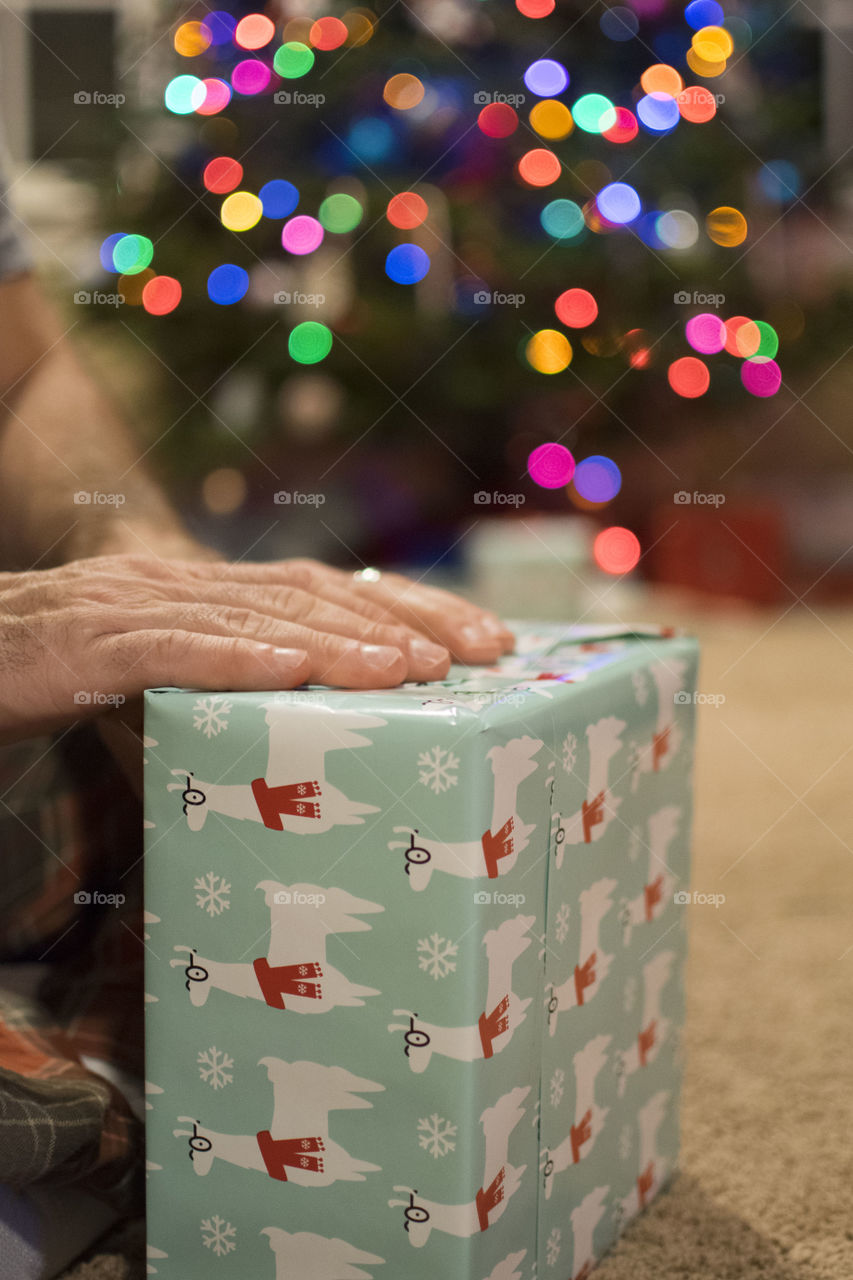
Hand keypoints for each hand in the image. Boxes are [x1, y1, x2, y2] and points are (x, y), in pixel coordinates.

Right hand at [0, 554, 513, 740]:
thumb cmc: (58, 672)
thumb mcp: (159, 689)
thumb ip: (221, 711)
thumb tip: (296, 769)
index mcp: (212, 593)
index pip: (327, 590)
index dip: (406, 608)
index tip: (479, 639)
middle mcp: (186, 584)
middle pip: (314, 593)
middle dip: (402, 621)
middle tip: (481, 652)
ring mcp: (139, 606)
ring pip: (255, 614)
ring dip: (336, 640)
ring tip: (408, 668)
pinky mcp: (89, 643)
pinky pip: (170, 647)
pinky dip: (232, 657)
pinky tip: (289, 672)